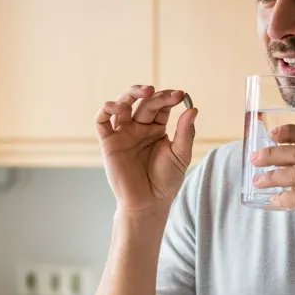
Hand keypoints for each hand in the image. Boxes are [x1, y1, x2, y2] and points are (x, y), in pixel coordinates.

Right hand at [96, 85, 197, 218]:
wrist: (149, 202)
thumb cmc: (166, 182)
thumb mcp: (180, 155)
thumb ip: (185, 133)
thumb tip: (193, 109)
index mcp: (155, 129)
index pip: (161, 106)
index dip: (169, 98)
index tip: (180, 95)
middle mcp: (138, 128)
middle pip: (144, 103)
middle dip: (156, 95)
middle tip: (168, 94)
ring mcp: (122, 134)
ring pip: (121, 105)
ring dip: (131, 94)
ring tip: (146, 92)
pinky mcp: (108, 142)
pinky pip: (101, 121)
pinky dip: (106, 109)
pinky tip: (117, 106)